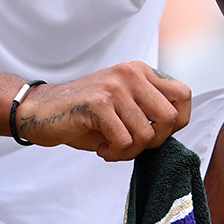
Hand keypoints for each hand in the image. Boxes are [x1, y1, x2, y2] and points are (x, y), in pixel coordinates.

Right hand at [15, 62, 191, 161]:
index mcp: (139, 71)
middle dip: (154, 141)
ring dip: (130, 151)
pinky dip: (115, 153)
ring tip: (112, 147)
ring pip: (146, 133)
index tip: (154, 133)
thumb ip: (148, 112)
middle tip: (131, 145)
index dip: (177, 123)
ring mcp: (114, 87)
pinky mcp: (98, 103)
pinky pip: (124, 140)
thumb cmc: (82, 114)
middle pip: (171, 117)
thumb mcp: (122, 106)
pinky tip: (102, 148)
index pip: (183, 96)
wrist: (39, 111)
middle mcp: (130, 73)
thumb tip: (173, 134)